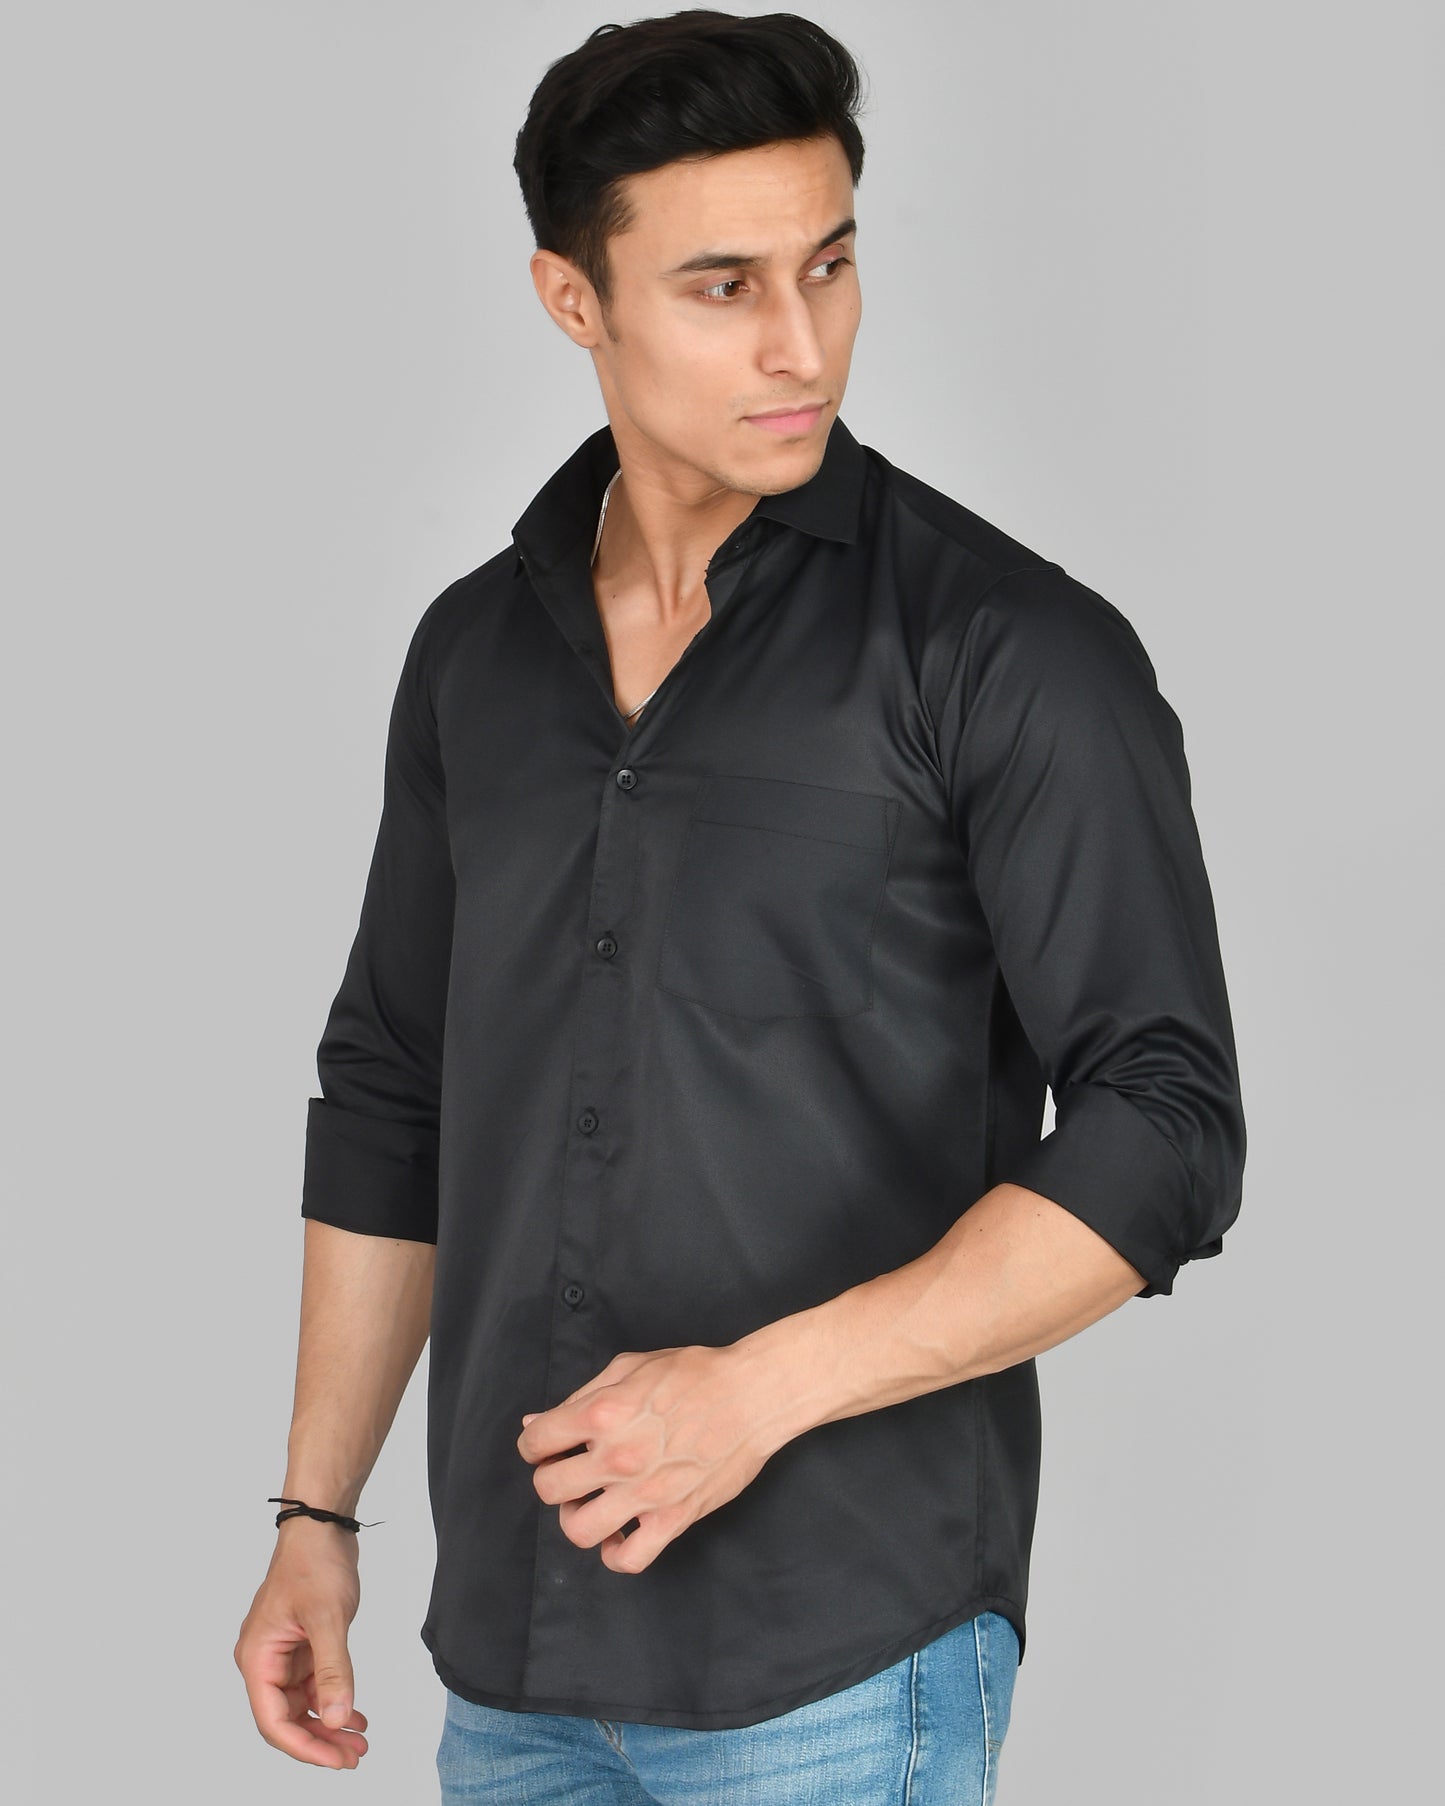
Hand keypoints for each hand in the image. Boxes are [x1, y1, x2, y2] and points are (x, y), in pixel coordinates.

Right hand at [234, 1524, 368, 1767]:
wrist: (323, 1524)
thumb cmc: (315, 1562)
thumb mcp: (328, 1618)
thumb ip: (334, 1671)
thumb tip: (338, 1719)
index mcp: (257, 1657)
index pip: (273, 1720)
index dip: (304, 1746)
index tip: (336, 1759)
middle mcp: (264, 1659)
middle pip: (286, 1718)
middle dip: (320, 1740)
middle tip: (354, 1757)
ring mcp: (283, 1653)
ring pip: (302, 1705)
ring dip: (330, 1724)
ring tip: (360, 1742)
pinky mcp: (302, 1644)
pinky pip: (314, 1684)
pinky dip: (334, 1700)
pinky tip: (356, 1715)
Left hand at [516, 1343, 779, 1573]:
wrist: (752, 1396)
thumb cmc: (695, 1374)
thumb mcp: (631, 1367)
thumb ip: (581, 1396)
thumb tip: (536, 1420)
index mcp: (602, 1412)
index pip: (535, 1442)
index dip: (535, 1444)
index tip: (548, 1445)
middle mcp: (617, 1456)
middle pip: (548, 1488)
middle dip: (551, 1477)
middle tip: (571, 1470)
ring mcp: (644, 1493)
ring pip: (578, 1530)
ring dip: (575, 1517)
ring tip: (591, 1501)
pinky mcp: (673, 1519)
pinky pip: (628, 1558)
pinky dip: (614, 1552)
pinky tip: (618, 1532)